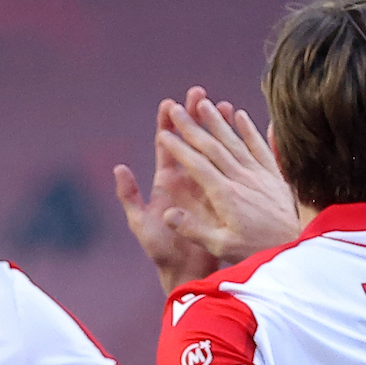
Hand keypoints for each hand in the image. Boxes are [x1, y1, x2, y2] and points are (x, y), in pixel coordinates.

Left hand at [115, 96, 221, 294]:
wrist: (187, 273)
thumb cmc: (162, 251)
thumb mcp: (141, 224)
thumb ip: (130, 197)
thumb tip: (119, 168)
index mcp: (166, 183)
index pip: (166, 146)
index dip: (167, 125)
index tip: (170, 103)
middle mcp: (186, 180)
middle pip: (190, 141)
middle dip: (194, 116)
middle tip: (199, 91)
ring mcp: (206, 187)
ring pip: (213, 151)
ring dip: (218, 128)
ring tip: (225, 105)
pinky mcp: (223, 198)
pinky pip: (231, 170)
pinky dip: (237, 152)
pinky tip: (245, 136)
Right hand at [154, 87, 301, 265]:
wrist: (298, 246)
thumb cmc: (257, 250)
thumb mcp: (222, 247)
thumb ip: (194, 230)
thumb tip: (166, 215)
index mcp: (225, 195)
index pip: (197, 165)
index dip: (179, 148)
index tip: (163, 134)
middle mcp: (242, 179)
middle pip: (213, 146)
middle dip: (192, 126)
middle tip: (176, 108)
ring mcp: (260, 174)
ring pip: (235, 141)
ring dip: (217, 120)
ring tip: (203, 102)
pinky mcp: (275, 175)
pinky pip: (260, 146)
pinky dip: (249, 129)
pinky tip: (240, 114)